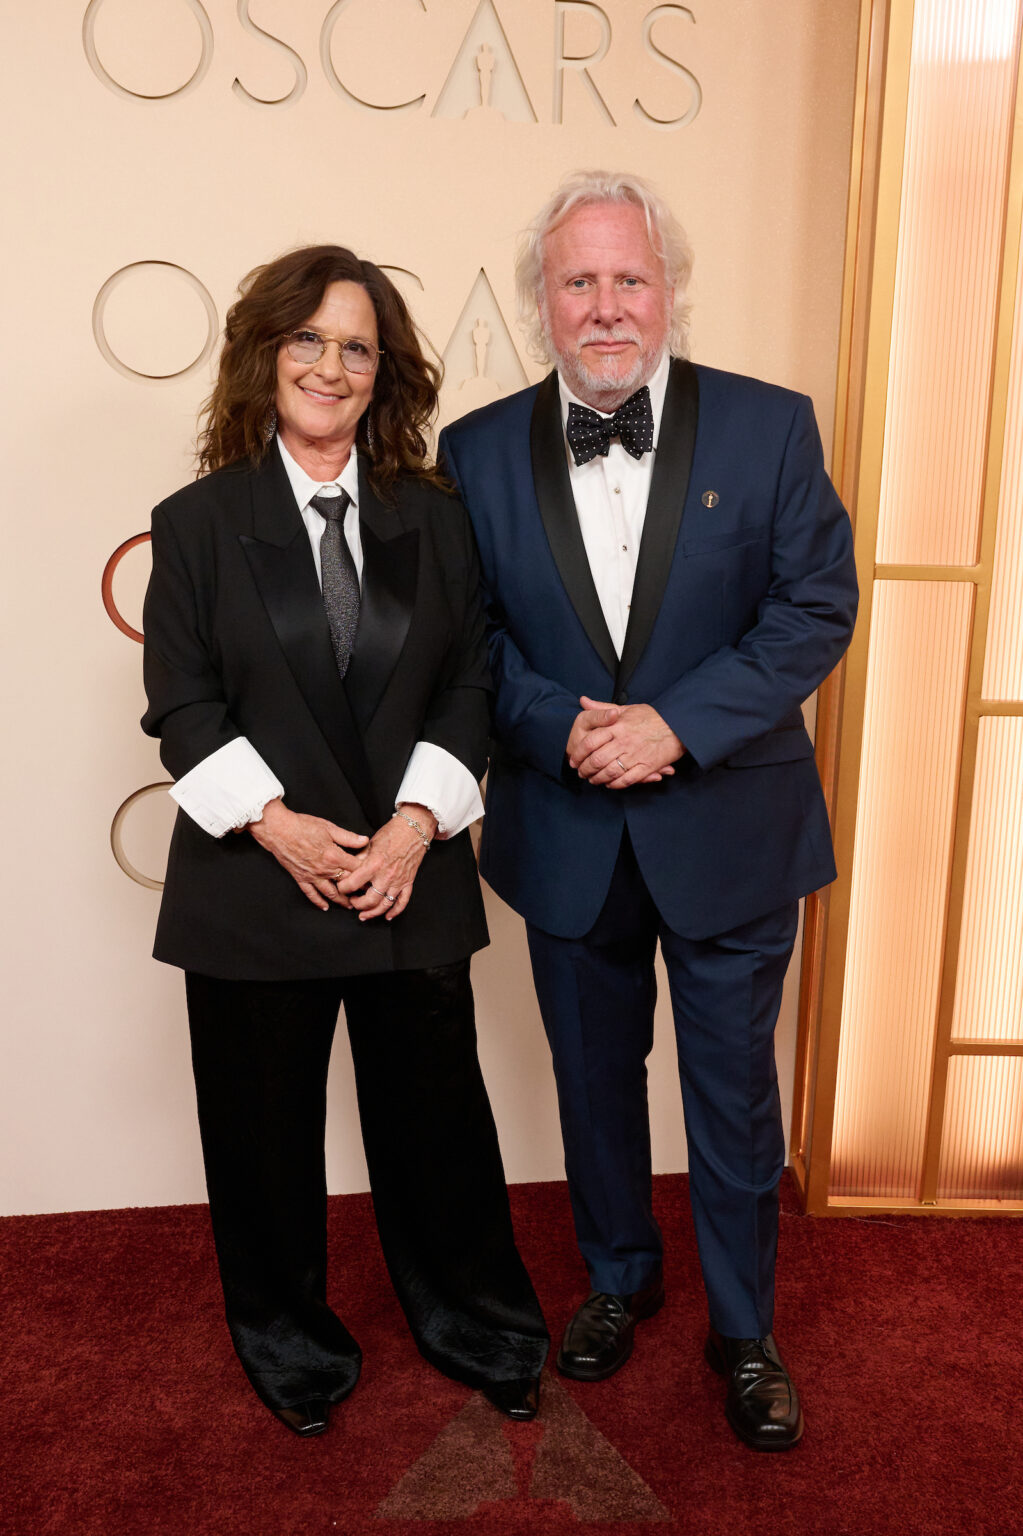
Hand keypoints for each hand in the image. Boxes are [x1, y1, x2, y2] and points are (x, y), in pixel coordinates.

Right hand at [248, 797, 368, 910]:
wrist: (278, 829)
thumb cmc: (302, 826)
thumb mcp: (329, 828)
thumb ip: (348, 837)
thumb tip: (365, 841)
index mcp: (333, 856)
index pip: (356, 868)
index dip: (366, 872)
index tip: (373, 875)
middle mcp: (324, 869)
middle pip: (345, 884)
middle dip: (356, 890)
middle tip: (366, 895)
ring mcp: (312, 875)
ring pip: (329, 893)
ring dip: (340, 901)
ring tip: (349, 906)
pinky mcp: (300, 878)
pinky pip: (310, 894)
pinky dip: (318, 902)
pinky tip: (325, 907)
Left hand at [336, 802, 438, 920]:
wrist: (414, 829)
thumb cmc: (392, 833)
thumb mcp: (370, 843)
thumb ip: (359, 859)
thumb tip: (347, 870)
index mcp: (374, 864)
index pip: (353, 883)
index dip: (343, 888)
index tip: (340, 888)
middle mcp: (386, 875)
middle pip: (369, 900)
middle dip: (357, 904)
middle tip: (352, 902)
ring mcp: (398, 881)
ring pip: (384, 905)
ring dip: (372, 913)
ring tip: (363, 915)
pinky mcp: (408, 882)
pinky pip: (402, 902)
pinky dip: (395, 911)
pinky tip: (387, 916)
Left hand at [569, 696, 682, 786]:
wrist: (678, 725)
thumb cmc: (652, 717)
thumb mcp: (626, 709)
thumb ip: (602, 708)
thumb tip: (583, 701)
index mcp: (617, 726)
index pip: (589, 742)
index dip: (578, 753)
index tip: (574, 760)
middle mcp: (624, 741)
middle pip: (596, 760)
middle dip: (585, 769)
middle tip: (581, 773)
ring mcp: (635, 755)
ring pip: (609, 772)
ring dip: (598, 779)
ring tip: (593, 780)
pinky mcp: (646, 767)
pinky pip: (626, 780)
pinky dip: (615, 784)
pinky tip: (610, 783)